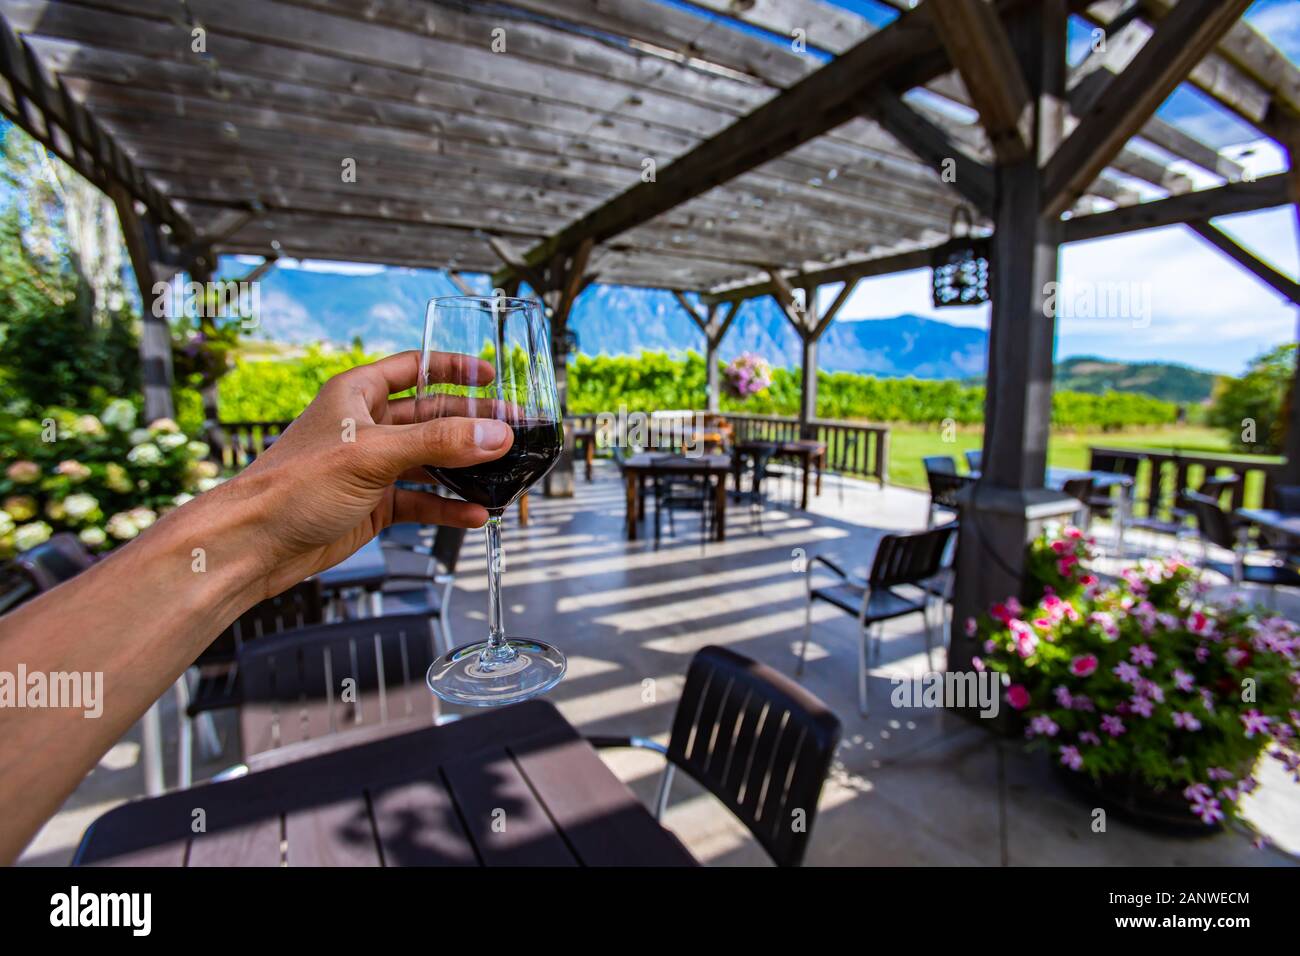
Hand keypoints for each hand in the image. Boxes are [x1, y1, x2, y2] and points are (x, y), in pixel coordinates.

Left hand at [224, 349, 512, 598]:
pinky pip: (422, 500)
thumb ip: (439, 443)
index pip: (414, 367)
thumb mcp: (372, 455)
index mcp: (357, 395)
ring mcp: (372, 467)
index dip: (452, 367)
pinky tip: (475, 513)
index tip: (489, 373)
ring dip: (466, 469)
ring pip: (431, 461)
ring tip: (503, 473)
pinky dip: (449, 507)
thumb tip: (494, 434)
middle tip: (511, 430)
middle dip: (473, 425)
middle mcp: (367, 427)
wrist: (256, 544)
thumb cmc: (292, 486)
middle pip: (432, 417)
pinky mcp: (375, 505)